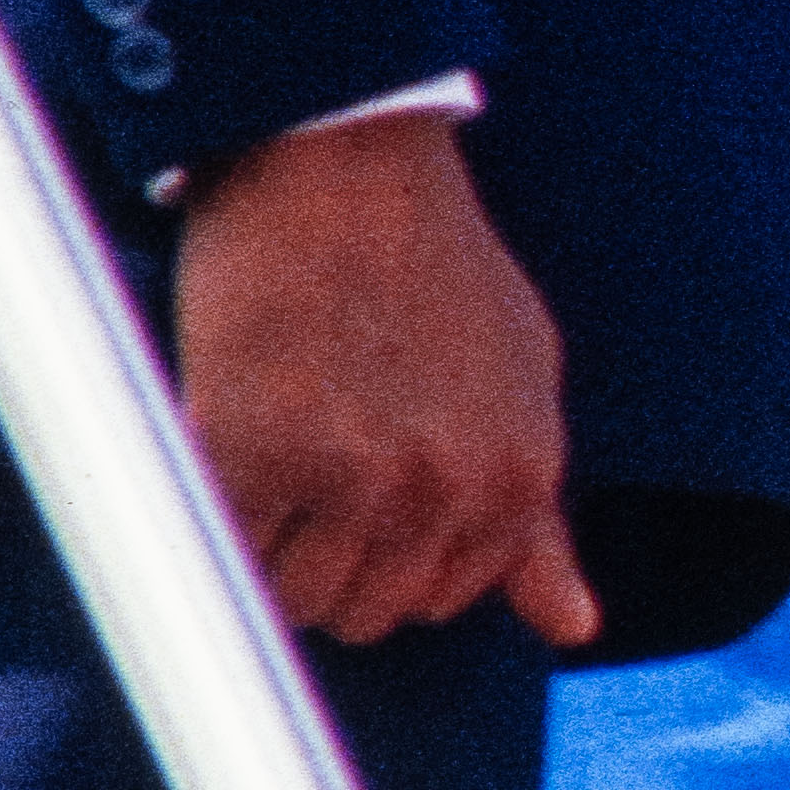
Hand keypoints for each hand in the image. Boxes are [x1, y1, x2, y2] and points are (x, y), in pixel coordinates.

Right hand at [174, 111, 595, 650]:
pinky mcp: (259, 451)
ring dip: (265, 549)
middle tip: (300, 465)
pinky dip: (214, 518)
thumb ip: (536, 516)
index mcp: (518, 478)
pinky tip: (222, 443)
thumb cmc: (430, 261)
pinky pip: (228, 551)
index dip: (384, 555)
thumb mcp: (522, 378)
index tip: (354, 491)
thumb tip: (575, 630)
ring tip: (263, 455)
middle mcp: (448, 489)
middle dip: (324, 558)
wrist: (341, 159)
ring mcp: (354, 476)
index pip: (441, 601)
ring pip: (296, 599)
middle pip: (367, 612)